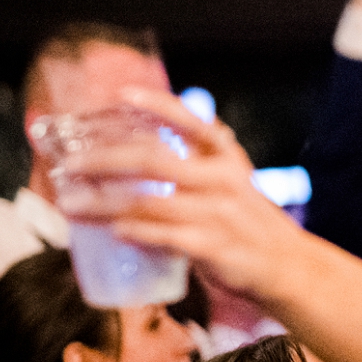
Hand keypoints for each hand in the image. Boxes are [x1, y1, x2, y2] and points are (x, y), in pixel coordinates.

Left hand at [68, 86, 313, 303]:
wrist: (290, 267)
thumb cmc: (254, 225)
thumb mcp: (237, 183)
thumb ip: (202, 164)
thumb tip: (158, 146)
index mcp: (227, 159)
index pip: (192, 122)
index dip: (157, 105)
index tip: (122, 94)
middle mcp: (221, 180)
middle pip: (153, 160)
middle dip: (105, 160)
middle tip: (71, 164)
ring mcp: (216, 214)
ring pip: (148, 202)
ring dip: (104, 203)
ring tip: (71, 205)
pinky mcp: (213, 246)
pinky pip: (166, 236)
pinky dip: (137, 233)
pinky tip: (114, 232)